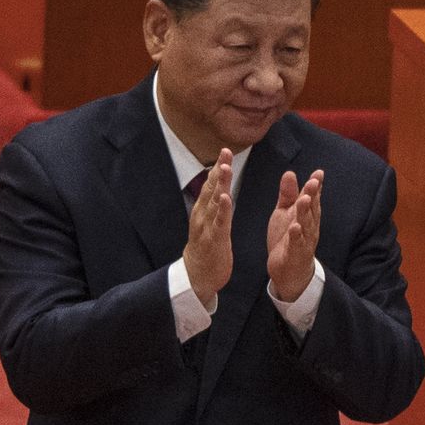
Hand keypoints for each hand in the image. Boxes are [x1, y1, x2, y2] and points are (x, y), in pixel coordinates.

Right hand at [183, 148, 233, 305]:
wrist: (197, 275)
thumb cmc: (206, 246)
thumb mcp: (208, 221)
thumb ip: (212, 203)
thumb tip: (216, 185)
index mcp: (204, 210)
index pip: (211, 185)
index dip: (218, 167)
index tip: (225, 150)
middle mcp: (203, 214)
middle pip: (212, 188)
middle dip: (219, 169)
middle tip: (225, 151)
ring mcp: (207, 226)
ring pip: (215, 202)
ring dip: (220, 184)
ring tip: (225, 168)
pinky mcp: (214, 239)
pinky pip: (219, 222)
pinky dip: (223, 209)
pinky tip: (227, 198)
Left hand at [267, 169, 322, 301]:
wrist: (289, 270)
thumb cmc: (288, 238)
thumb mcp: (285, 213)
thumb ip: (288, 194)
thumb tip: (290, 173)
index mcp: (307, 215)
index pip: (313, 197)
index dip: (316, 185)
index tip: (318, 173)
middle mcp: (309, 226)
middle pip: (312, 209)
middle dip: (313, 195)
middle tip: (313, 182)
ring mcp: (305, 240)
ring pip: (306, 225)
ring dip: (305, 212)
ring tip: (304, 200)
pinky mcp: (296, 253)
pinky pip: (297, 244)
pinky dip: (296, 236)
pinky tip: (294, 228)